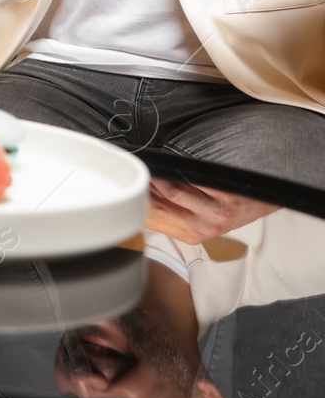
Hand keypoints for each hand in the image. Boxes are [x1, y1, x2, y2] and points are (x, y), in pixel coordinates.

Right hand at [146, 178, 277, 243]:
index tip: (134, 184)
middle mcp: (205, 224)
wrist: (262, 205)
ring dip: (161, 174)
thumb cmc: (233, 211)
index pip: (160, 215)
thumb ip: (180, 216)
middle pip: (165, 198)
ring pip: (174, 189)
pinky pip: (193, 179)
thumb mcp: (206, 223)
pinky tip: (175, 164)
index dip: (144, 197)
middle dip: (149, 181)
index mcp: (195, 233)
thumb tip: (151, 202)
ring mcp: (215, 209)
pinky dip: (181, 170)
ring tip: (154, 165)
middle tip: (140, 168)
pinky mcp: (224, 194)